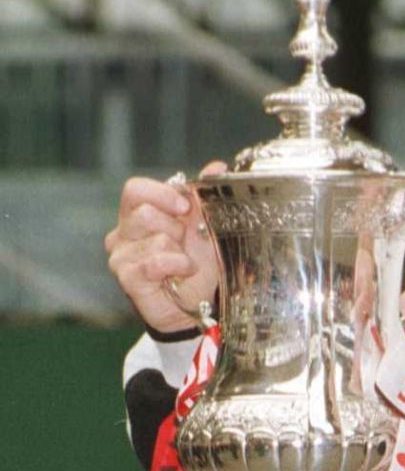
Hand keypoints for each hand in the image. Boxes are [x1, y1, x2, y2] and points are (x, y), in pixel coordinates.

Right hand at [103, 168, 220, 333]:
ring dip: (179, 250)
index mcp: (138, 213)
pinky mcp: (127, 277)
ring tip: (183, 262)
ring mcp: (121, 255)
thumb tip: (217, 167)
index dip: (162, 194)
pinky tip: (181, 272)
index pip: (134, 189)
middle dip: (176, 228)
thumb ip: (205, 195)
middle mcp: (123, 232)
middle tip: (184, 243)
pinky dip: (176, 265)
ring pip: (155, 239)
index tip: (185, 207)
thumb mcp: (205, 225)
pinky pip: (154, 261)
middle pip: (144, 213)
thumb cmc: (198, 264)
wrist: (200, 303)